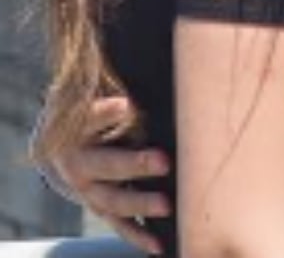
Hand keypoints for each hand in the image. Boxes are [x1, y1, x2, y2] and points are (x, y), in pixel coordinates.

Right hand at [52, 96, 171, 253]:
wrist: (61, 147)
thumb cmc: (93, 112)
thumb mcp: (98, 97)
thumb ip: (116, 98)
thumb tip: (139, 95)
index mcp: (77, 129)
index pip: (92, 118)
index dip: (108, 112)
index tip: (126, 105)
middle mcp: (78, 163)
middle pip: (107, 163)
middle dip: (135, 164)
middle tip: (164, 161)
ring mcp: (88, 190)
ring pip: (113, 200)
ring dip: (140, 203)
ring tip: (167, 205)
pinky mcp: (100, 207)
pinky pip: (118, 225)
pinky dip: (138, 235)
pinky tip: (158, 244)